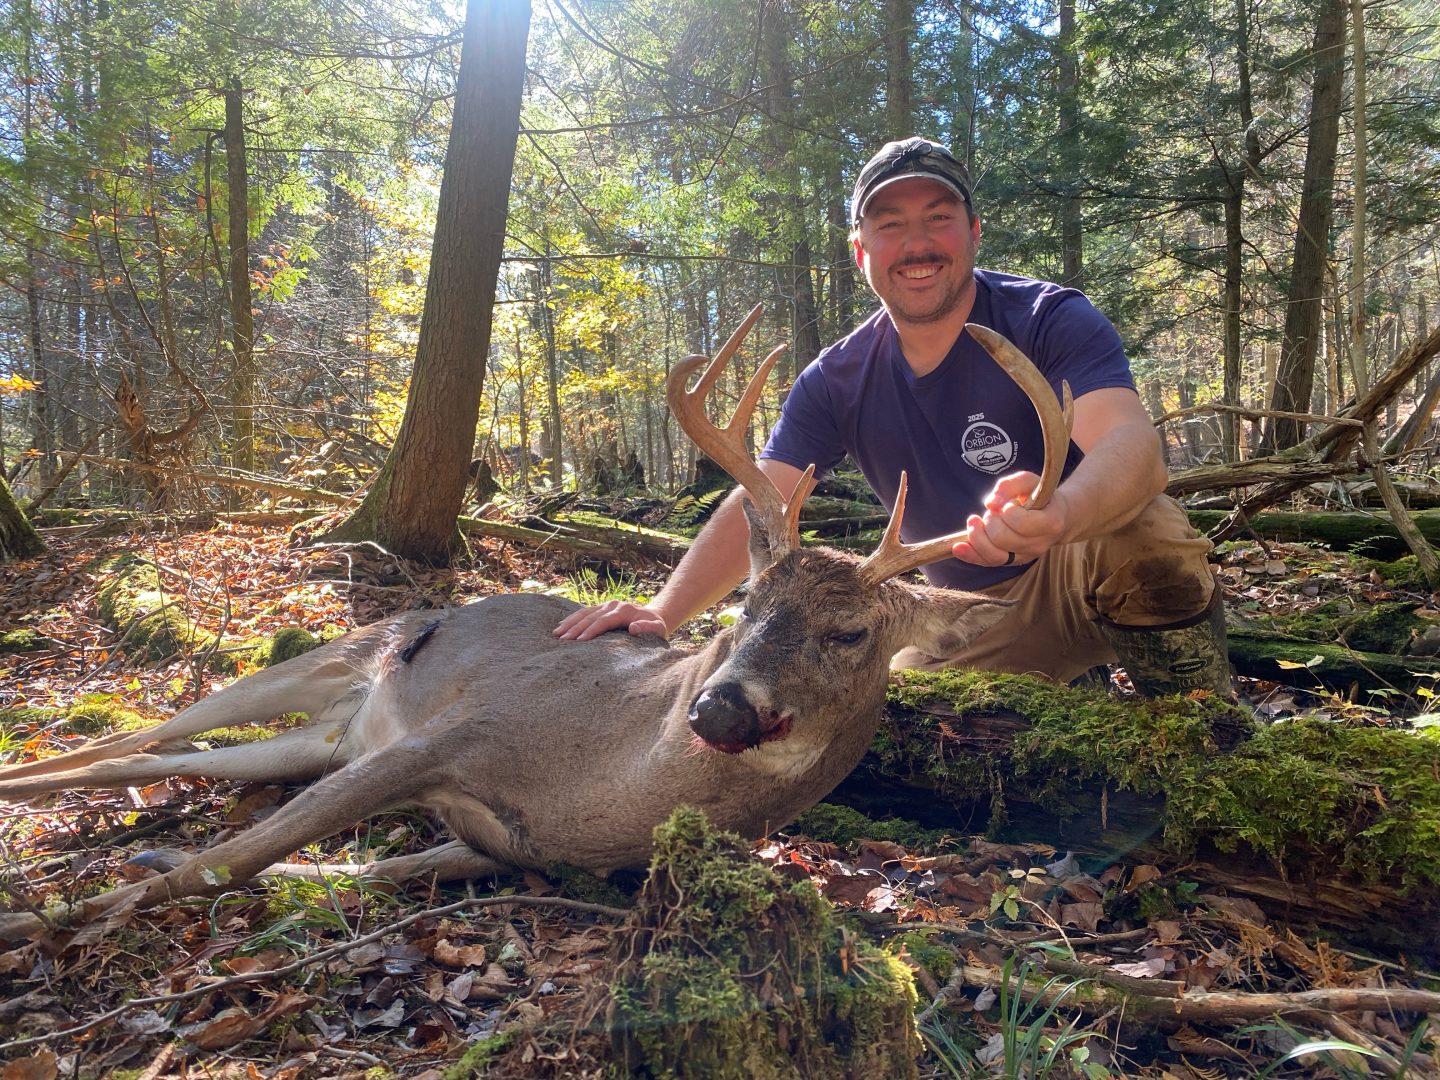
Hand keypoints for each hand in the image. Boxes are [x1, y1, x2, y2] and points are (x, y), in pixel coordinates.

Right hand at [553, 600, 669, 640]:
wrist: (655, 616)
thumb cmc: (656, 627)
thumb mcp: (658, 629)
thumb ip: (648, 628)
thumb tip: (633, 628)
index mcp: (624, 611)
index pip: (603, 621)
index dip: (591, 630)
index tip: (579, 641)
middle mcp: (613, 605)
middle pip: (590, 617)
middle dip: (575, 628)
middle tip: (562, 640)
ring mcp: (606, 605)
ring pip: (584, 613)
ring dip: (570, 623)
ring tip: (556, 633)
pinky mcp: (602, 608)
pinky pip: (584, 612)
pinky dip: (572, 618)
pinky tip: (561, 625)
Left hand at [950, 471, 1071, 567]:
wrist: (1053, 515)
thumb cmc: (1038, 494)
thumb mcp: (1027, 481)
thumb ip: (1008, 486)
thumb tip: (990, 503)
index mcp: (1050, 523)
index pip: (1022, 523)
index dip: (1009, 511)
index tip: (1010, 504)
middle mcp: (1039, 544)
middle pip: (1003, 539)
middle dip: (990, 521)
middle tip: (993, 512)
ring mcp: (1026, 556)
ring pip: (994, 556)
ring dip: (977, 536)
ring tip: (974, 521)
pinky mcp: (1011, 561)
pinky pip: (988, 563)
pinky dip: (970, 555)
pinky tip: (957, 547)